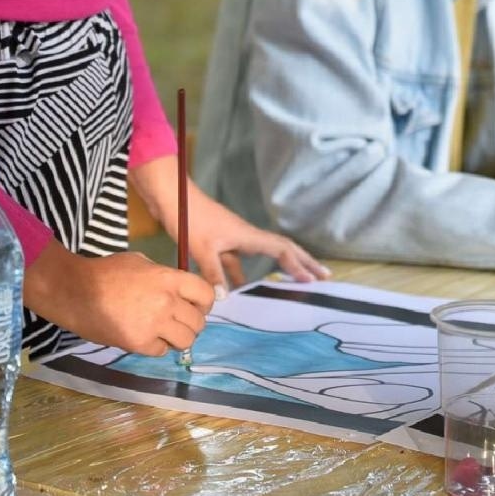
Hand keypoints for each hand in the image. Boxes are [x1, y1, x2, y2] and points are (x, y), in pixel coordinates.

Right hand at [24, 243, 214, 354]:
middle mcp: (167, 302)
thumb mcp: (140, 262)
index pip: (206, 294)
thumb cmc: (105, 273)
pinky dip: (157, 347)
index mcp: (169, 279)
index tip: (197, 306)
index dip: (205, 303)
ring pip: (186, 341)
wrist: (75, 292)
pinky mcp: (139, 343)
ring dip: (178, 338)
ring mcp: (154, 324)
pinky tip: (145, 338)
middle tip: (178, 322)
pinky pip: (162, 351)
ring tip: (165, 333)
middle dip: (191, 323)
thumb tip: (178, 289)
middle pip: (199, 321)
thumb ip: (163, 276)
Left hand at [131, 155, 329, 288]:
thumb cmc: (189, 217)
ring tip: (291, 283)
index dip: (298, 265)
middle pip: (282, 249)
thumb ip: (214, 273)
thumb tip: (225, 299)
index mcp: (247, 235)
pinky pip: (239, 261)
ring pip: (263, 256)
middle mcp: (245, 236)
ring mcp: (233, 238)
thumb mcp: (201, 248)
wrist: (172, 196)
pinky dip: (243, 274)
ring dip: (277, 268)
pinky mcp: (218, 242)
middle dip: (303, 262)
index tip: (312, 280)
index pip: (282, 249)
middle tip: (323, 276)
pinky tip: (238, 289)